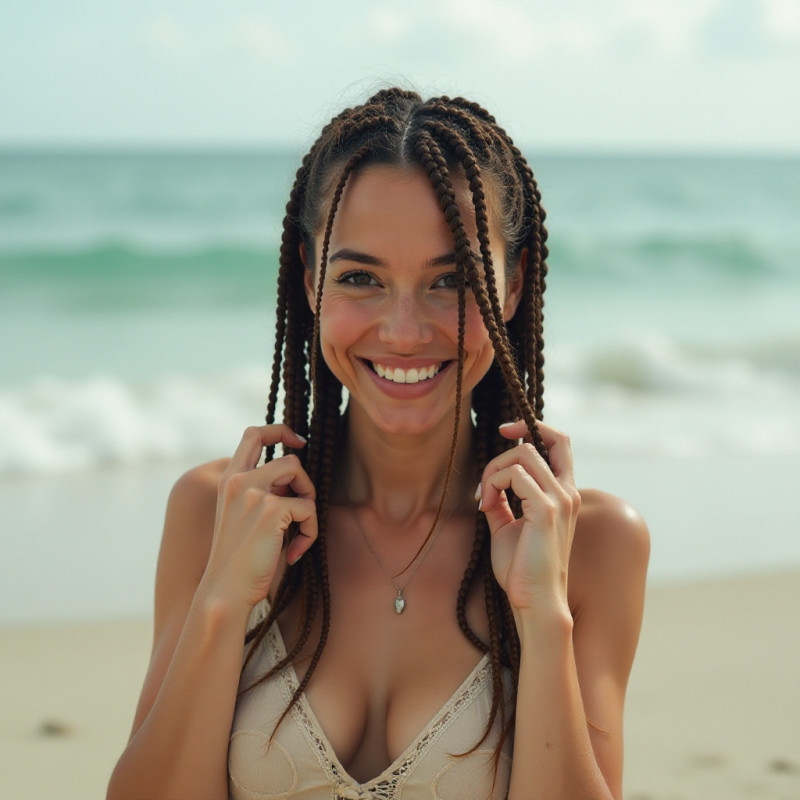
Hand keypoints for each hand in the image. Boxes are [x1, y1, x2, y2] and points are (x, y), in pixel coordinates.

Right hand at [200, 425, 317, 613]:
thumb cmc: (238, 559)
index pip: (253, 434)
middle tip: (304, 505)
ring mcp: (254, 492)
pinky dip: (310, 532)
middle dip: (305, 481)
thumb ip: (261, 490)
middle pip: (289, 457)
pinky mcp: (271, 509)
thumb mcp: (242, 515)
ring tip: (300, 532)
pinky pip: (308, 508)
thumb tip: (296, 475)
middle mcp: (238, 480)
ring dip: (309, 503)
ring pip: (300, 475)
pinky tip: (294, 553)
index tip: (299, 441)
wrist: (225, 590)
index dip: (280, 431)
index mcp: (229, 480)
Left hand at [477, 420, 580, 613]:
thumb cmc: (522, 570)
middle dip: (504, 449)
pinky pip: (514, 474)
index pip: (559, 442)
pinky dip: (492, 483)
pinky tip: (485, 505)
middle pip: (538, 441)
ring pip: (522, 454)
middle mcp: (567, 491)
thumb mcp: (508, 526)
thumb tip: (489, 484)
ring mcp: (560, 499)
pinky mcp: (547, 510)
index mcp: (563, 493)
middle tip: (485, 482)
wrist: (534, 602)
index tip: (506, 431)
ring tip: (484, 498)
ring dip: (493, 470)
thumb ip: (503, 501)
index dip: (533, 427)